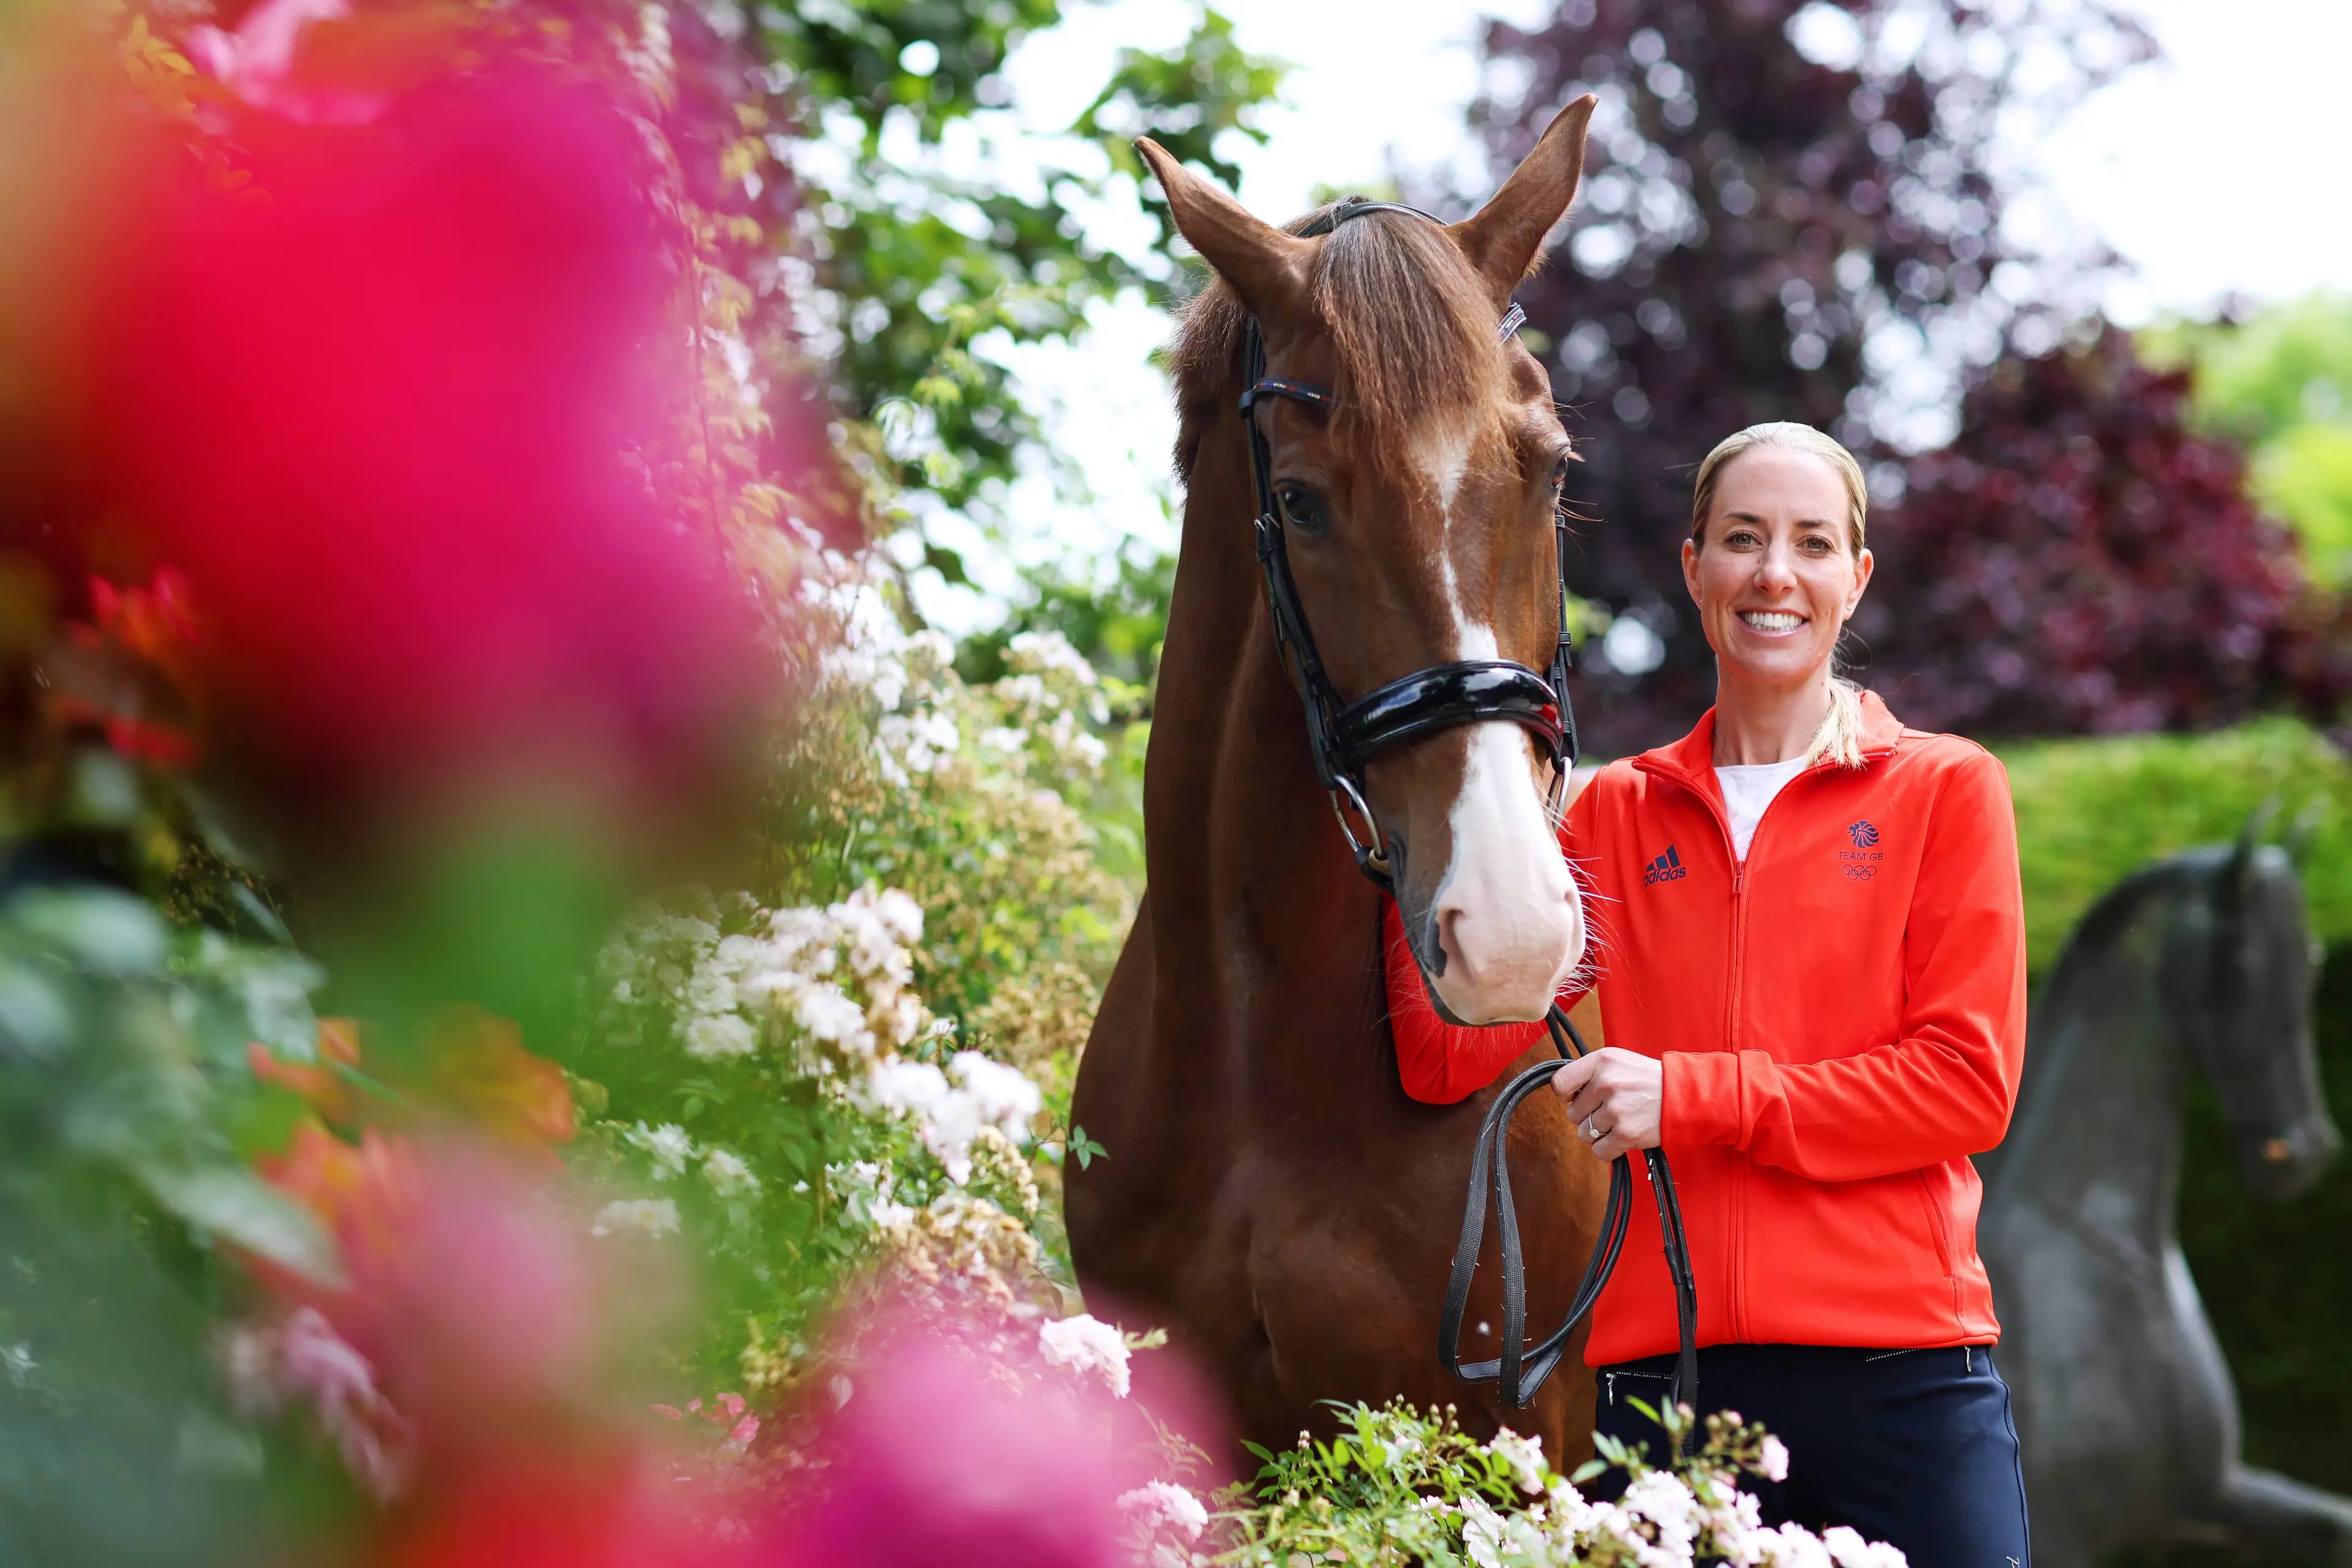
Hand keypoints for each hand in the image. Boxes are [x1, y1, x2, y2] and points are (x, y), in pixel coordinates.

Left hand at [1550, 1047, 1662, 1161]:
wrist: (1684, 1095)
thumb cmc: (1649, 1080)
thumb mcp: (1618, 1061)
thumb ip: (1590, 1073)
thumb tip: (1565, 1094)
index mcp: (1602, 1061)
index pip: (1560, 1083)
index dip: (1566, 1095)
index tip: (1577, 1097)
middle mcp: (1606, 1083)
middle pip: (1573, 1113)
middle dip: (1588, 1115)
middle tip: (1611, 1109)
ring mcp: (1616, 1110)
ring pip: (1584, 1134)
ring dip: (1599, 1133)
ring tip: (1619, 1122)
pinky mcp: (1626, 1134)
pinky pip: (1599, 1151)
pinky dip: (1608, 1149)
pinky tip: (1621, 1137)